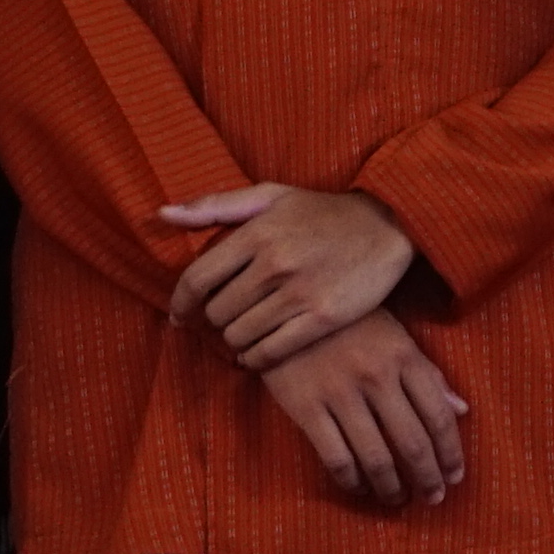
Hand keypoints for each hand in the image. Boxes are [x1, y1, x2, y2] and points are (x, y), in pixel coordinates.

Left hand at [163, 185, 422, 368]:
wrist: (391, 225)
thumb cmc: (325, 211)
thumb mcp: (272, 196)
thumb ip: (216, 205)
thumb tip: (162, 214)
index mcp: (257, 233)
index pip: (197, 279)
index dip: (180, 303)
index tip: (179, 316)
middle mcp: (275, 264)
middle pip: (217, 312)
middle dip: (216, 319)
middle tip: (228, 319)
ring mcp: (300, 293)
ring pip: (240, 335)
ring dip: (236, 340)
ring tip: (245, 333)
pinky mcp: (323, 318)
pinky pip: (271, 351)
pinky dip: (257, 358)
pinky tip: (259, 351)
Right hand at [260, 311, 470, 507]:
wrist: (287, 307)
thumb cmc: (351, 323)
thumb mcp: (397, 337)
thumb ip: (429, 374)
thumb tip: (462, 410)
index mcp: (405, 358)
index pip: (438, 417)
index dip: (451, 453)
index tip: (455, 476)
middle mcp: (377, 378)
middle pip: (412, 443)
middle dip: (427, 478)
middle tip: (433, 498)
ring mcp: (340, 394)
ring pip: (375, 457)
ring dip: (391, 487)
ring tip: (398, 500)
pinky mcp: (306, 407)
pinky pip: (335, 456)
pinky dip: (351, 480)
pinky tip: (359, 487)